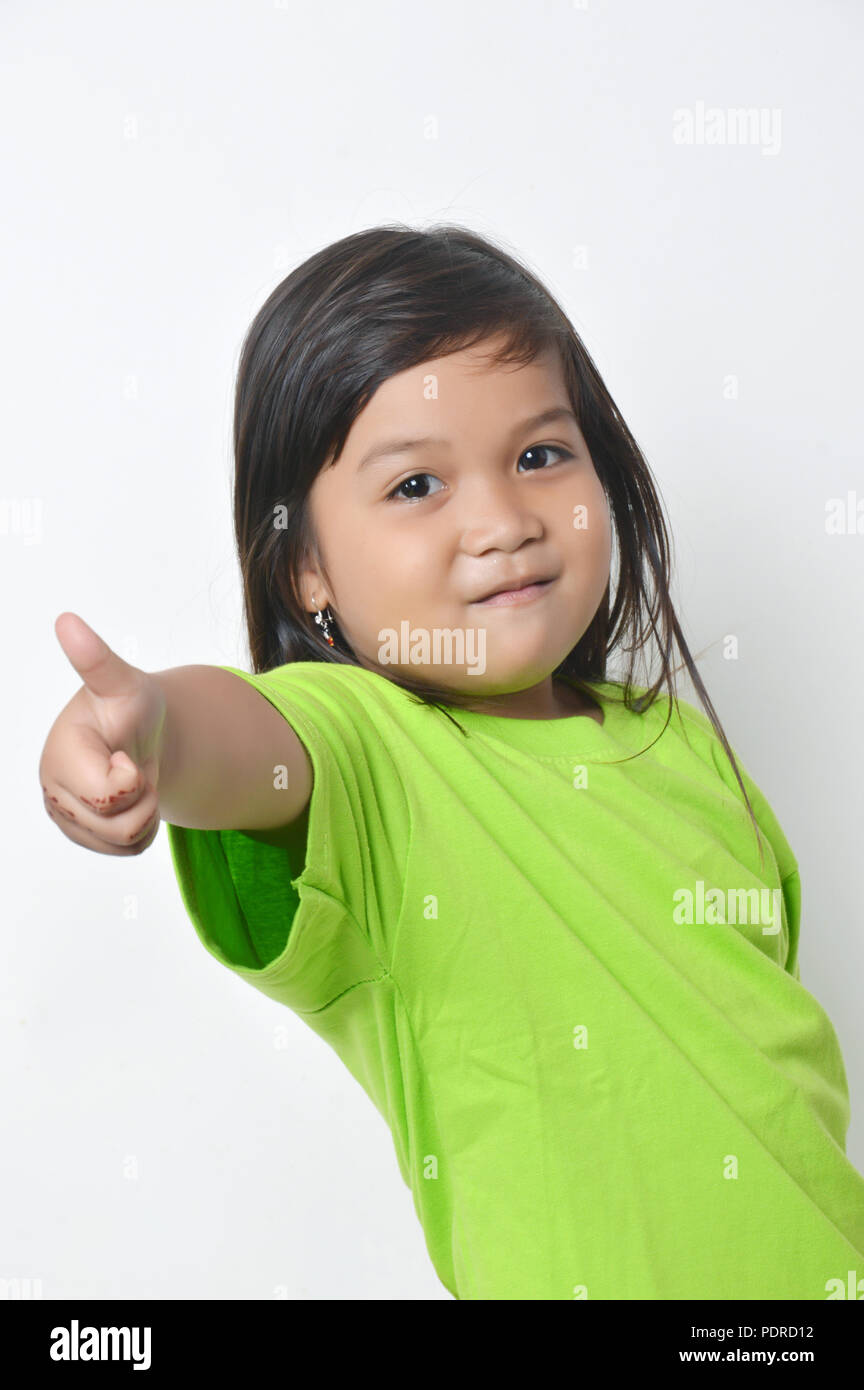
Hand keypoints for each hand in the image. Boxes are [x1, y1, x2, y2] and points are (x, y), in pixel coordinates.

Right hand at [39, 613, 167, 854]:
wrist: (140, 733)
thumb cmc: (128, 705)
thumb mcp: (122, 683)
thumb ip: (96, 661)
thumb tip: (66, 620)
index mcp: (60, 754)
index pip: (109, 794)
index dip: (131, 778)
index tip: (125, 754)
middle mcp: (54, 788)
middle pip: (119, 824)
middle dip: (143, 798)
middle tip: (134, 767)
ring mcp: (65, 815)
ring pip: (123, 842)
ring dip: (144, 815)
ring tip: (134, 783)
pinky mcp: (81, 835)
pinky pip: (126, 852)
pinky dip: (141, 830)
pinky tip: (133, 801)